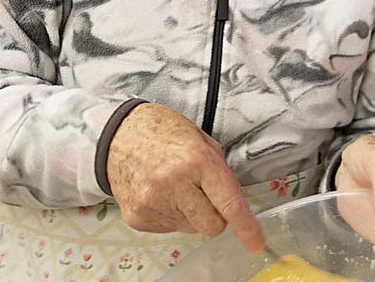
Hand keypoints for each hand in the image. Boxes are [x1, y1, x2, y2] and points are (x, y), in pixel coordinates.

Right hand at [106, 102, 264, 252]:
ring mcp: (152, 204)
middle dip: (217, 216)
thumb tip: (234, 204)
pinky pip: (170, 228)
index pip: (228, 203)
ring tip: (177, 186)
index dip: (246, 226)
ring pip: (191, 228)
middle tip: (207, 195)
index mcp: (197, 160)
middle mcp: (173, 184)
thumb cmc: (164, 133)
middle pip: (211, 226)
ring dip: (192, 213)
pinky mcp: (137, 218)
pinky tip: (162, 193)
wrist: (119, 135)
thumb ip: (221, 173)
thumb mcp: (202, 141)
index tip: (255, 242)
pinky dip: (172, 214)